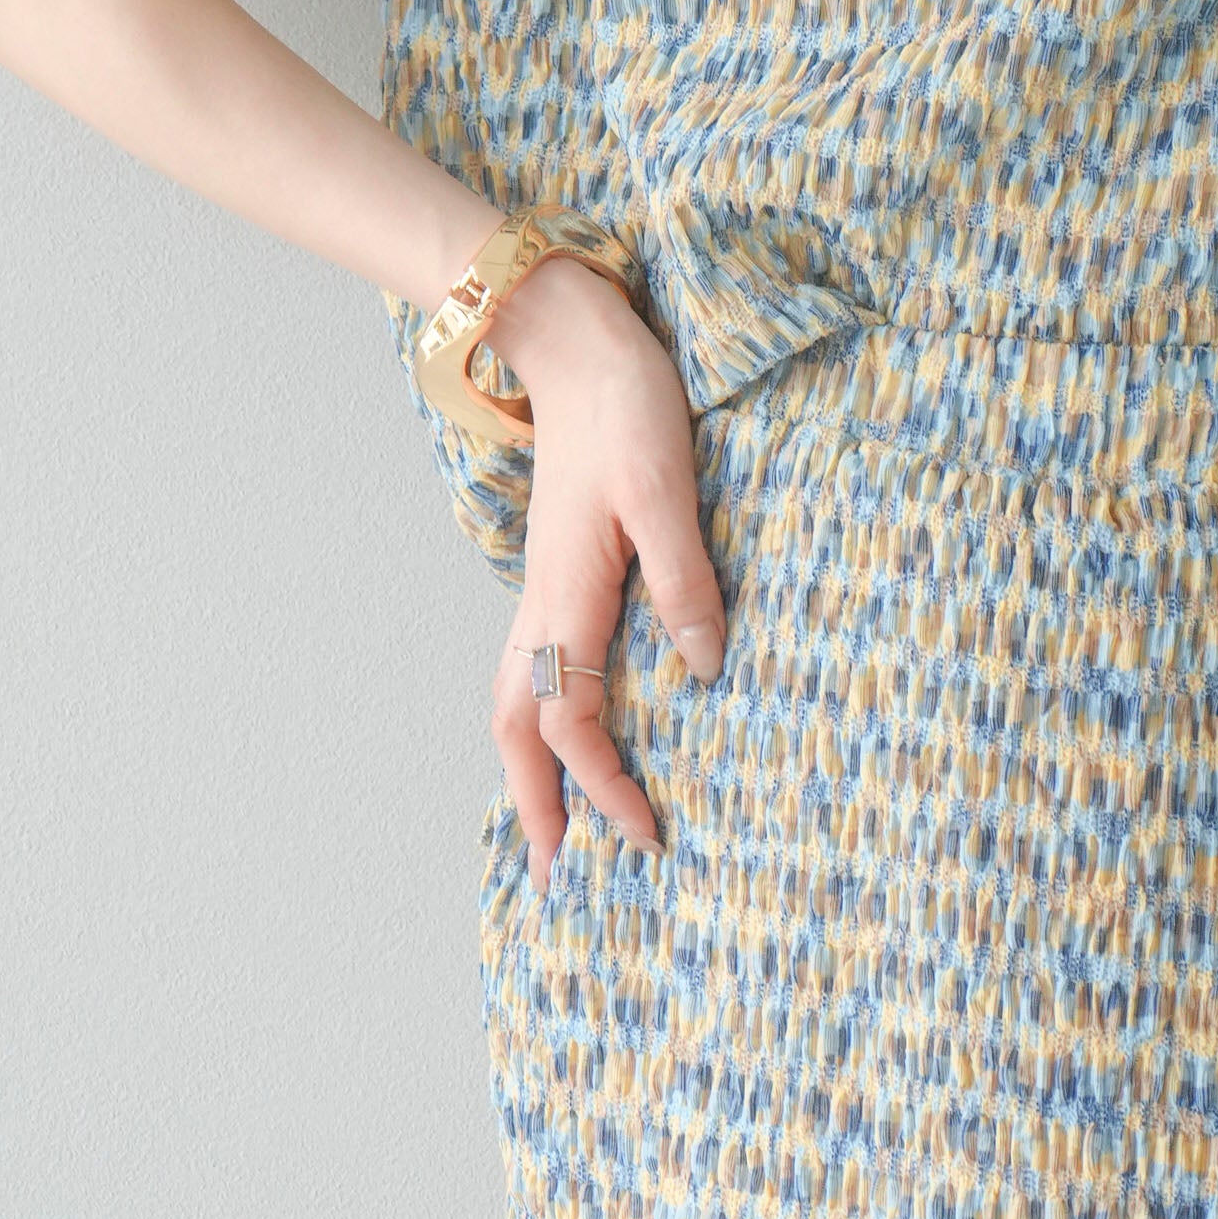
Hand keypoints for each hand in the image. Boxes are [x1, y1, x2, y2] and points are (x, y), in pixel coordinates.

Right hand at [482, 254, 728, 891]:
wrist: (572, 340)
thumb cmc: (625, 407)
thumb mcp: (666, 491)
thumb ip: (683, 580)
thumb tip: (703, 668)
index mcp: (569, 596)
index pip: (570, 722)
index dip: (603, 786)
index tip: (646, 835)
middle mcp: (544, 603)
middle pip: (516, 728)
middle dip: (535, 806)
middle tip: (555, 878)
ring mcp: (545, 586)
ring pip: (515, 700)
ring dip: (529, 769)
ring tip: (552, 826)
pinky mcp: (560, 567)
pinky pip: (536, 666)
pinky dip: (540, 720)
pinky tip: (568, 730)